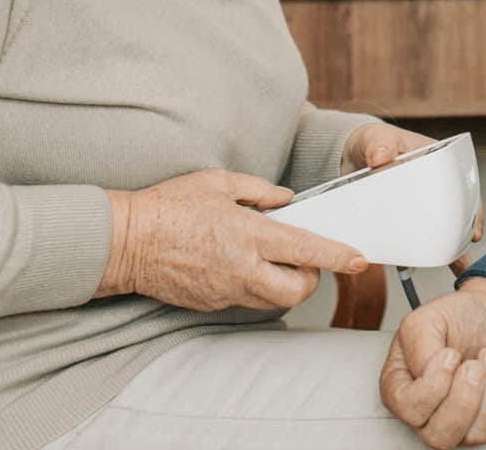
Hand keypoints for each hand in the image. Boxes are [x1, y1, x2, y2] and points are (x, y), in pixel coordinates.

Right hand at [97, 169, 368, 310]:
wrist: (125, 242)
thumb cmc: (169, 205)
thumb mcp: (218, 182)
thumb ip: (259, 191)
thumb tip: (287, 200)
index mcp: (249, 234)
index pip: (307, 250)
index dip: (338, 256)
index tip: (359, 259)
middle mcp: (242, 267)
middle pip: (299, 289)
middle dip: (312, 277)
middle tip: (305, 258)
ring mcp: (227, 290)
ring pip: (275, 300)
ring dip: (286, 285)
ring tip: (275, 260)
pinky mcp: (212, 302)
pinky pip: (248, 300)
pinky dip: (258, 287)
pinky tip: (243, 265)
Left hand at [343, 123, 485, 268]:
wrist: (351, 153)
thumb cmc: (372, 142)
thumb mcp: (376, 139)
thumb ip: (379, 144)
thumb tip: (380, 155)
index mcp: (436, 161)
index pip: (464, 185)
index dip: (474, 208)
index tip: (474, 227)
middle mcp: (432, 184)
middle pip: (456, 211)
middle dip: (463, 233)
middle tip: (464, 253)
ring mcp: (418, 203)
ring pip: (438, 227)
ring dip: (447, 247)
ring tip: (457, 268)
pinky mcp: (402, 217)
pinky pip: (414, 236)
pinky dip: (417, 251)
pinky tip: (419, 266)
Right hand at [380, 277, 485, 447]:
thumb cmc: (459, 317)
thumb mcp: (428, 318)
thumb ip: (419, 347)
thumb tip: (430, 375)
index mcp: (401, 388)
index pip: (407, 409)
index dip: (431, 387)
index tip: (450, 355)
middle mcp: (429, 414)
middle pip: (439, 437)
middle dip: (463, 399)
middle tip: (474, 364)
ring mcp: (463, 423)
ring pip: (475, 434)